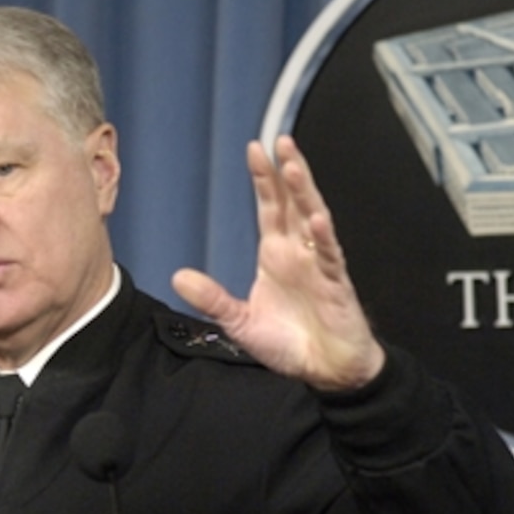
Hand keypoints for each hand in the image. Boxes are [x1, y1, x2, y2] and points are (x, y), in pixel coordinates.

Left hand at [172, 136, 384, 391]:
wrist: (324, 371)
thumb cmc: (288, 343)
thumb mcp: (239, 321)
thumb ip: (212, 298)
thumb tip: (177, 277)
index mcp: (276, 255)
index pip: (270, 208)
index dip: (264, 180)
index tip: (255, 149)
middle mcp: (299, 252)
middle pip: (293, 203)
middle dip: (287, 173)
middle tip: (279, 141)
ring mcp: (319, 265)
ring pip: (314, 219)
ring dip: (306, 193)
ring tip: (294, 166)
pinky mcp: (336, 284)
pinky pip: (330, 256)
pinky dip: (324, 237)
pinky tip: (315, 218)